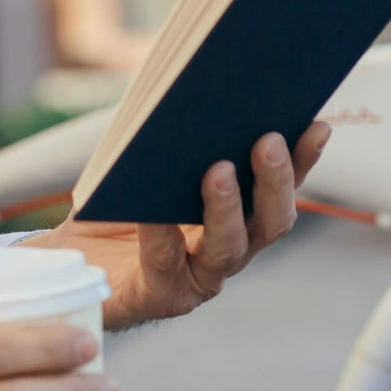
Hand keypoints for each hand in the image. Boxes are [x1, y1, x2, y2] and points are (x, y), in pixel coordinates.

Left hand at [26, 124, 330, 329]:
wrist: (73, 263)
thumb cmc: (120, 207)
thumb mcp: (152, 166)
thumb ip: (180, 141)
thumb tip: (198, 95)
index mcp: (243, 215)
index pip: (285, 186)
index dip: (306, 158)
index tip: (317, 124)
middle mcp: (233, 247)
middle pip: (273, 221)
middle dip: (276, 181)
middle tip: (269, 140)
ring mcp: (201, 276)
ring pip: (230, 247)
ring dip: (228, 208)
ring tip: (218, 170)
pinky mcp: (161, 295)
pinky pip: (165, 262)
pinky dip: (161, 233)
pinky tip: (154, 210)